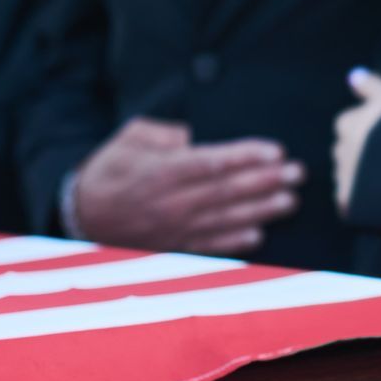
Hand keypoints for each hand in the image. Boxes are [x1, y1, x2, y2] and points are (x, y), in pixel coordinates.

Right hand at [68, 118, 304, 255]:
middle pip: (226, 191)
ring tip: (290, 201)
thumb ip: (161, 133)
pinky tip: (259, 235)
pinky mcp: (174, 247)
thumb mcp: (130, 138)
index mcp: (161, 171)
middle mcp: (171, 202)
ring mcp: (174, 228)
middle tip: (298, 173)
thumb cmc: (112, 168)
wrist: (83, 213)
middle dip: (265, 182)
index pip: (212, 162)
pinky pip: (209, 246)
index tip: (276, 151)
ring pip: (224, 219)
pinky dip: (235, 242)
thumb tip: (189, 136)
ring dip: (260, 210)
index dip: (246, 157)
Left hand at [332, 68, 380, 217]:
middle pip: (344, 151)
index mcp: (348, 123)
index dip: (365, 130)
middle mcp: (341, 149)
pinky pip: (348, 203)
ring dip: (359, 179)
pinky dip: (359, 203)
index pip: (347, 124)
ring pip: (345, 177)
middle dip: (358, 155)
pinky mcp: (349, 203)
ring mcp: (343, 177)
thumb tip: (353, 76)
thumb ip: (372, 84)